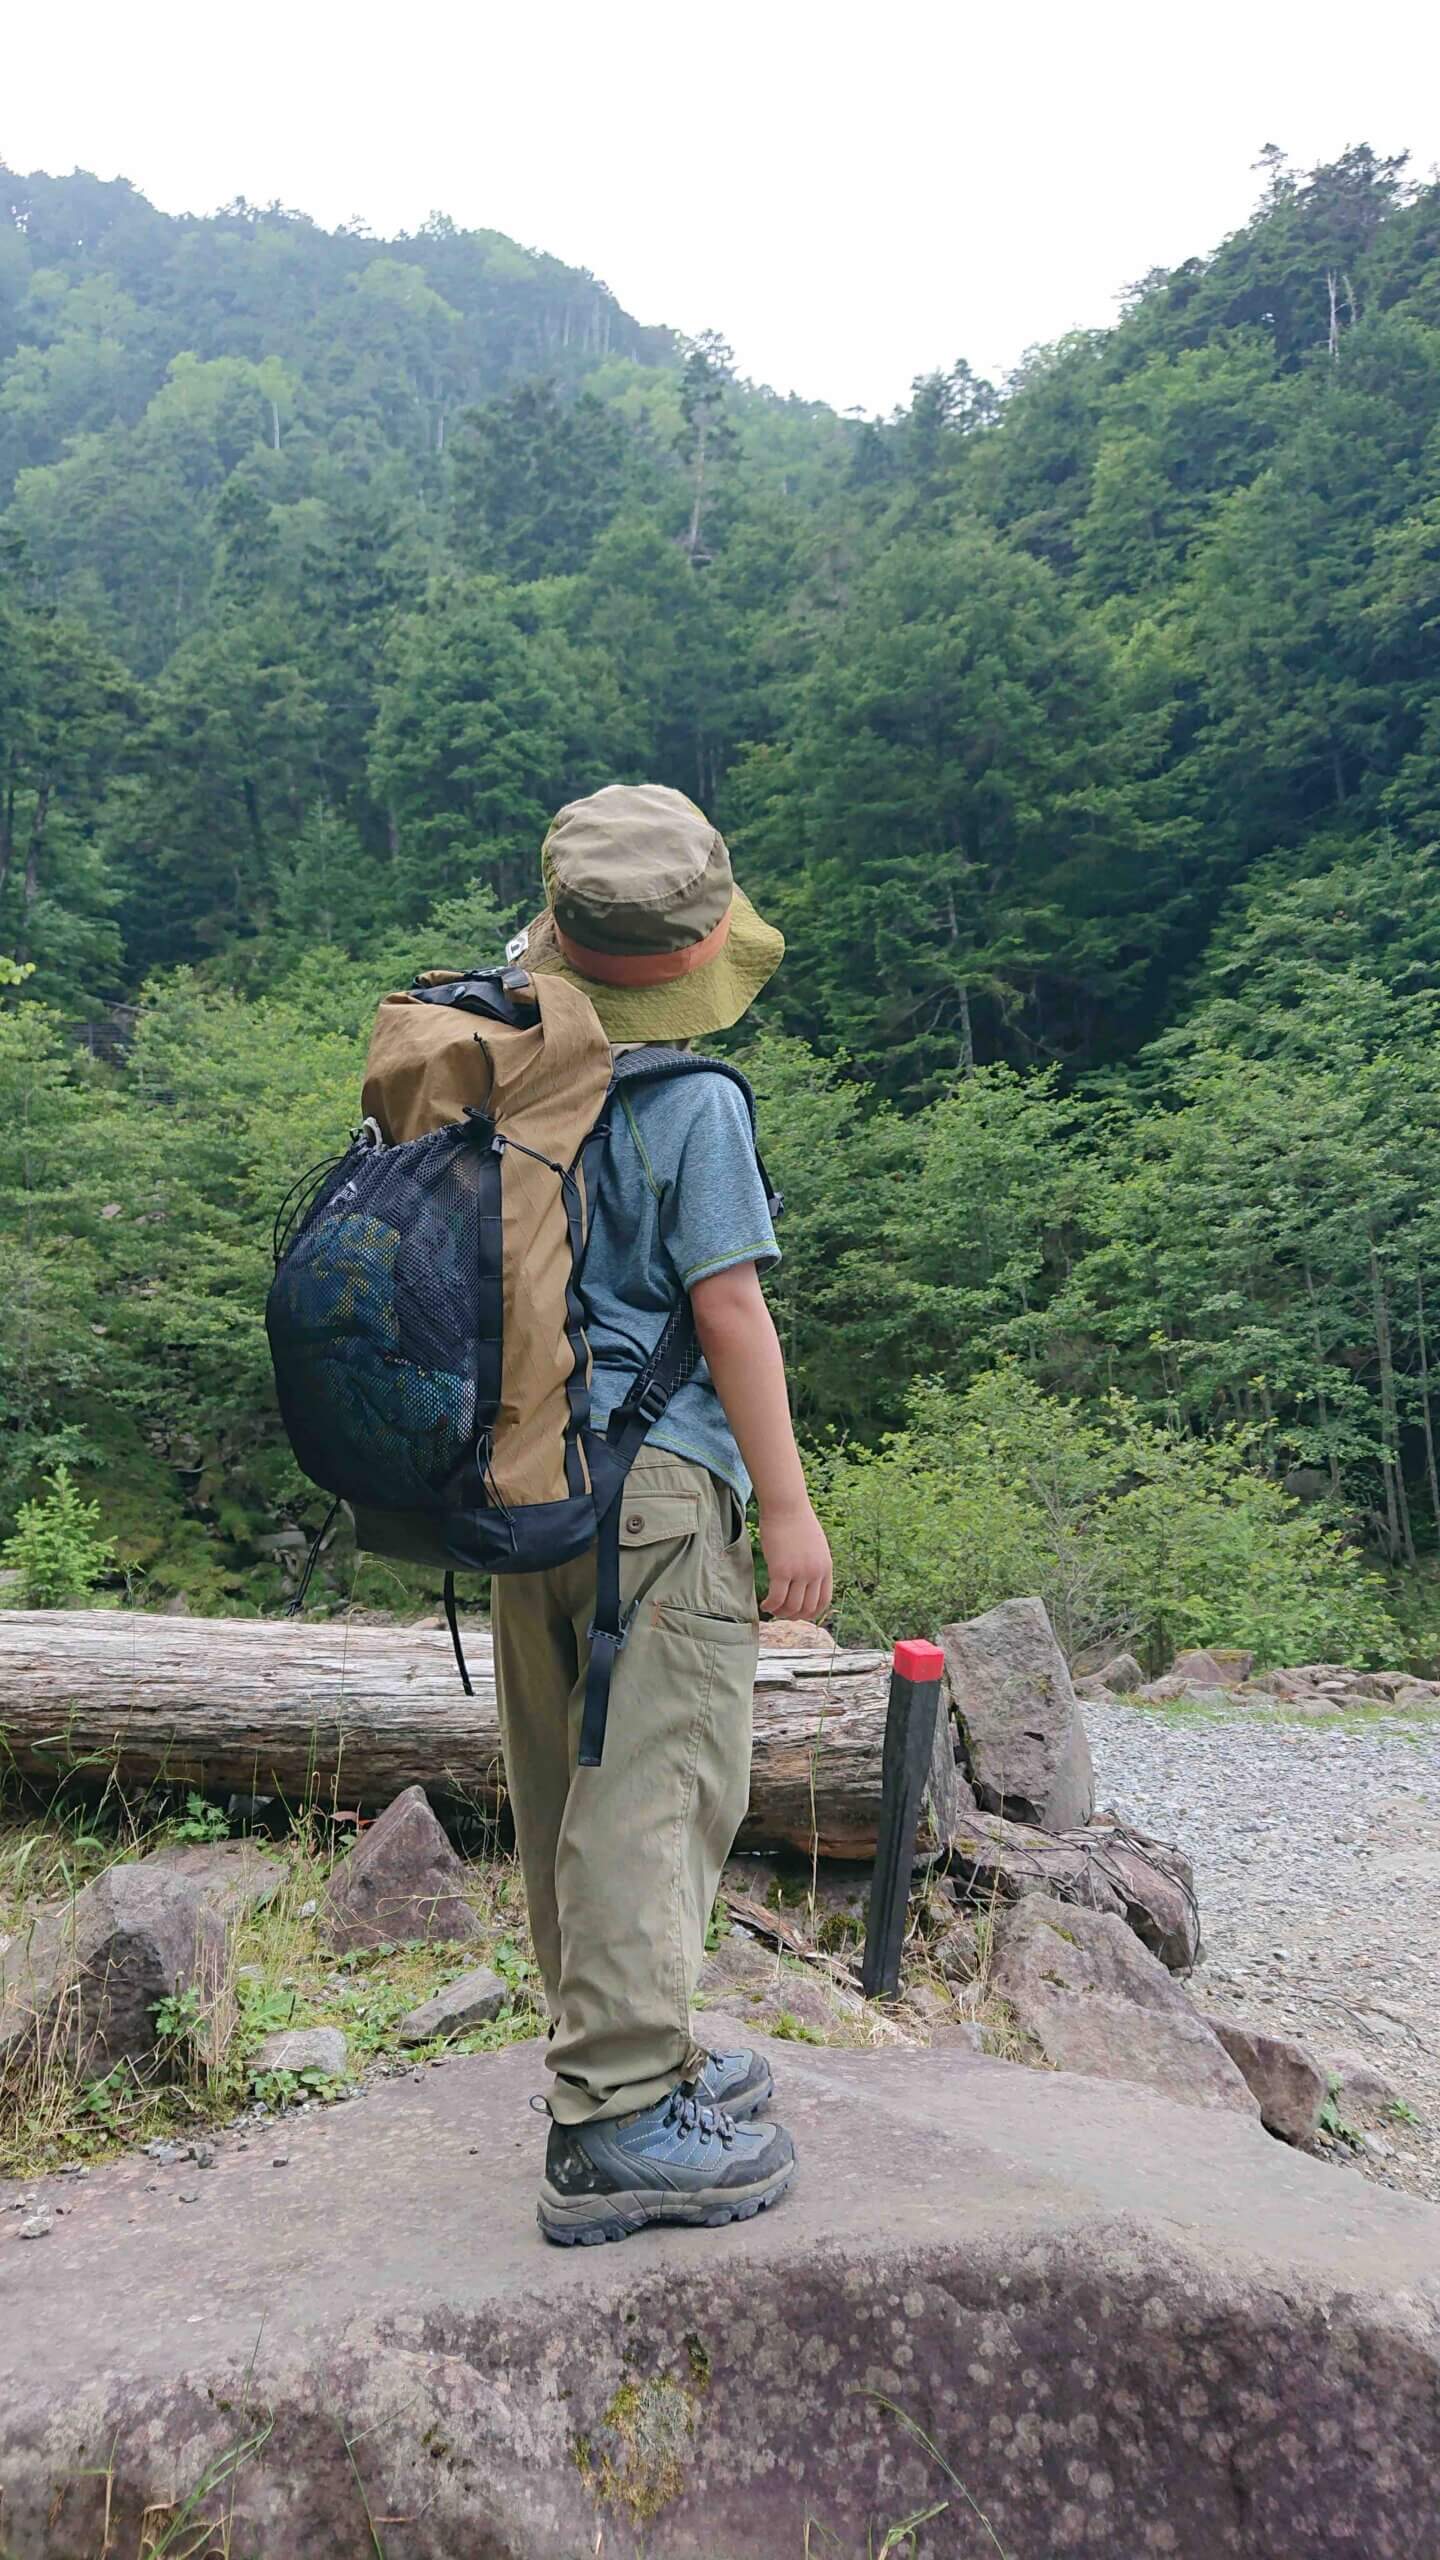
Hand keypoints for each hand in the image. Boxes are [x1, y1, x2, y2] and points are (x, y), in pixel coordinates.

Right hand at [758, 1499, 833, 1625]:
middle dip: (794, 1615)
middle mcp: (815, 1573)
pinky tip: (764, 1604)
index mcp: (826, 1567)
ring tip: (771, 1609)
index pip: (824, 1601)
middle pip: (808, 1608)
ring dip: (781, 1613)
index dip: (811, 1613)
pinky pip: (777, 1599)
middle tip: (781, 1613)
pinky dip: (770, 1606)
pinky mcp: (781, 1570)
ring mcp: (799, 1573)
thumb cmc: (797, 1520)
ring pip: (792, 1607)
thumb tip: (806, 1577)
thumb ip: (814, 1563)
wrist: (786, 1505)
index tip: (798, 1613)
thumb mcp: (815, 1545)